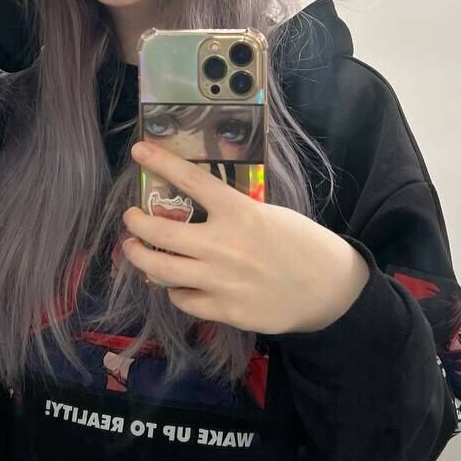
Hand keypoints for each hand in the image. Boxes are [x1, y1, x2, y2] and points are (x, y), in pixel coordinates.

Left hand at [122, 140, 369, 334]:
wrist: (330, 289)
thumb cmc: (302, 245)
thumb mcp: (269, 215)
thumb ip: (233, 213)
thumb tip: (197, 210)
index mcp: (240, 213)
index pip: (191, 181)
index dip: (161, 162)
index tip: (139, 150)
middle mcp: (224, 246)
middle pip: (161, 233)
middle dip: (136, 222)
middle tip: (130, 217)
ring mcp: (221, 281)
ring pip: (162, 270)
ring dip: (139, 257)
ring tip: (133, 249)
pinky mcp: (225, 310)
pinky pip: (183, 299)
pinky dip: (174, 289)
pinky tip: (175, 283)